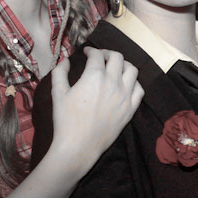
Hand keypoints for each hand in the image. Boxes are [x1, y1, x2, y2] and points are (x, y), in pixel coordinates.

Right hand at [50, 47, 142, 173]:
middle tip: (101, 57)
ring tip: (115, 68)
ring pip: (132, 70)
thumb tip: (66, 60)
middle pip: (117, 58)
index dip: (91, 51)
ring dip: (124, 65)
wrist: (78, 146)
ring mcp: (125, 96)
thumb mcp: (57, 93)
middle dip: (108, 53)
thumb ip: (60, 72)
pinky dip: (134, 83)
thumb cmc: (65, 120)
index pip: (97, 55)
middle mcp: (113, 82)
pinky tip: (126, 84)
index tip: (87, 53)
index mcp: (95, 76)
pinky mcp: (130, 109)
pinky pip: (139, 90)